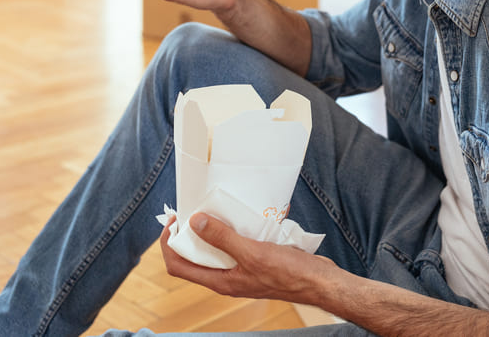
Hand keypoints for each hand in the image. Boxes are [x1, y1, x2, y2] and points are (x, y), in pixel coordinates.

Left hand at [160, 212, 337, 304]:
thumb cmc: (288, 273)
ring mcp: (242, 270)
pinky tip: (247, 215)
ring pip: (218, 249)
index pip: (179, 266)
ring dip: (215, 229)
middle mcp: (228, 277)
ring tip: (219, 207)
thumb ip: (223, 238)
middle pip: (195, 257)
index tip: (174, 220)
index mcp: (221, 281)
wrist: (319, 282)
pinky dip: (237, 229)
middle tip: (194, 208)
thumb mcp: (253, 252)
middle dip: (190, 233)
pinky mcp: (257, 261)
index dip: (169, 244)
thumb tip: (194, 223)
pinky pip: (238, 244)